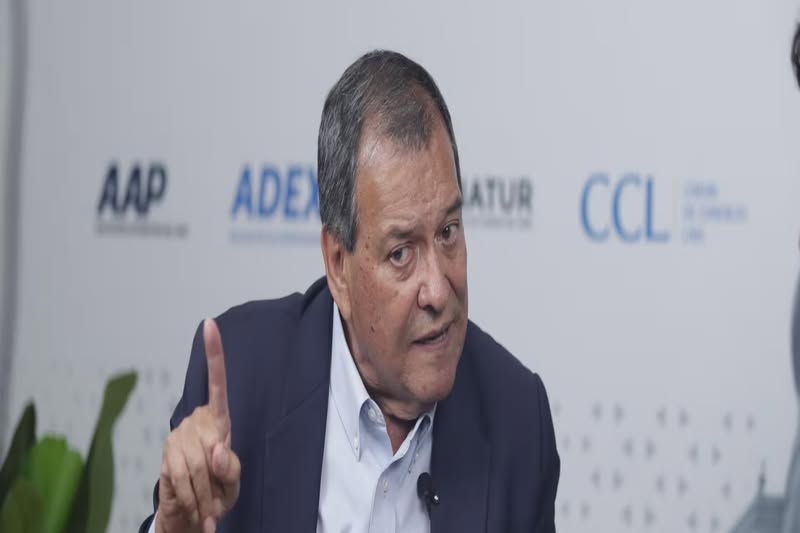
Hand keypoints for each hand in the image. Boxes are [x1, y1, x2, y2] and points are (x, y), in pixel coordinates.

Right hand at [156, 319, 240, 532]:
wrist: (191, 516)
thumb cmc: (218, 491)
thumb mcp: (233, 482)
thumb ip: (230, 467)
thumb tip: (215, 449)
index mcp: (219, 422)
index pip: (217, 384)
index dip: (214, 355)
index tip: (210, 325)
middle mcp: (196, 423)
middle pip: (213, 450)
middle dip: (217, 484)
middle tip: (218, 503)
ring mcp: (178, 437)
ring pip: (197, 468)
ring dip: (205, 497)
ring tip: (209, 510)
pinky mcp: (165, 456)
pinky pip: (182, 479)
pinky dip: (192, 500)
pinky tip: (194, 507)